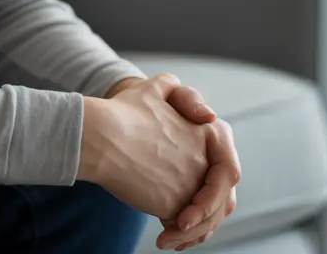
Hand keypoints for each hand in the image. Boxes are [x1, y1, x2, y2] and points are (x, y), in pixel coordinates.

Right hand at [106, 77, 240, 250]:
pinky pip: (183, 227)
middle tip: (186, 225)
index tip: (196, 195)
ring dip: (190, 231)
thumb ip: (181, 95)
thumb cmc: (120, 112)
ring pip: (202, 217)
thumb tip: (206, 113)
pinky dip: (177, 236)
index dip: (214, 185)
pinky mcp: (174, 205)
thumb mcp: (154, 88)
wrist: (100, 136)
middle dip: (204, 216)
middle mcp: (205, 161)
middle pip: (218, 198)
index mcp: (208, 134)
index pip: (226, 169)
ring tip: (172, 237)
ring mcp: (191, 184)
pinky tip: (163, 238)